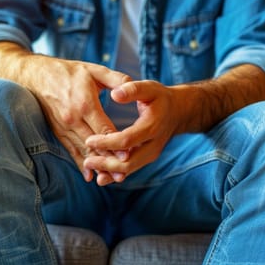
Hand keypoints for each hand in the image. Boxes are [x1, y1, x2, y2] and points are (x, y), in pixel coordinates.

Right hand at [27, 57, 130, 181]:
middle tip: (123, 174)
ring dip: (96, 165)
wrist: (34, 76)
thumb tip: (133, 85)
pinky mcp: (57, 131)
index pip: (103, 129)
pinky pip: (70, 150)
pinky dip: (80, 163)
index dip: (116, 144)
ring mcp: (64, 127)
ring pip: (83, 150)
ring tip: (110, 179)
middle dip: (108, 160)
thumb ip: (115, 78)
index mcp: (85, 103)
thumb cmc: (67, 71)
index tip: (128, 155)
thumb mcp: (93, 70)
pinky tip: (89, 175)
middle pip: (94, 144)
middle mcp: (73, 119)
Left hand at [84, 80, 202, 185]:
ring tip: (89, 167)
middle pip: (129, 161)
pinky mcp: (146, 158)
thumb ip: (132, 89)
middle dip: (107, 163)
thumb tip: (115, 94)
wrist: (178, 112)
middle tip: (86, 161)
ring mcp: (151, 154)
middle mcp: (153, 144)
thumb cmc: (160, 98)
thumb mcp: (149, 88)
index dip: (107, 142)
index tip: (89, 140)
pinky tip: (100, 176)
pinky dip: (115, 173)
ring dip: (109, 171)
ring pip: (129, 168)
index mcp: (152, 127)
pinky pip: (130, 168)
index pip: (127, 140)